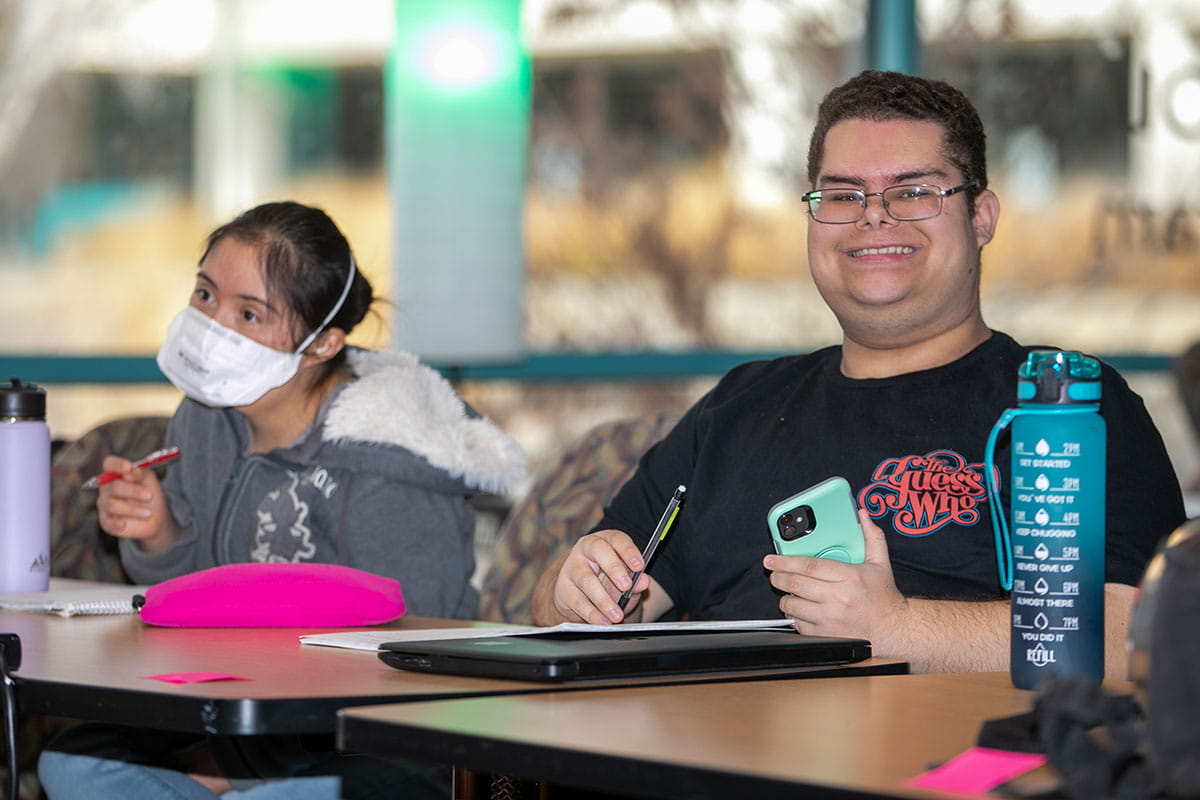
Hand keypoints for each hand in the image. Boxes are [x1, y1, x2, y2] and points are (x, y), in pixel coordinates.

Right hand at [95, 454, 179, 552]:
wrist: (156, 517)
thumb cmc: (150, 494)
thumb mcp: (149, 480)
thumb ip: (139, 473)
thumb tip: (129, 471)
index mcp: (115, 474)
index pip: (109, 464)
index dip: (117, 464)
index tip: (129, 467)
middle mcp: (106, 488)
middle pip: (113, 486)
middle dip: (133, 491)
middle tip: (149, 496)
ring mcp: (104, 505)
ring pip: (112, 505)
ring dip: (133, 509)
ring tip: (148, 513)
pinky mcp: (106, 522)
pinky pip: (108, 522)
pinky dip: (117, 523)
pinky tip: (125, 524)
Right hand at [545, 529, 651, 624]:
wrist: (583, 597)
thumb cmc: (608, 582)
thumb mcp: (626, 580)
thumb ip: (636, 580)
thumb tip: (644, 581)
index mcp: (606, 541)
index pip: (617, 540)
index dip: (629, 551)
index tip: (639, 566)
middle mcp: (586, 549)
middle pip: (598, 550)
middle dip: (614, 568)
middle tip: (626, 586)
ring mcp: (572, 567)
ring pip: (586, 579)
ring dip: (604, 600)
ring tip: (617, 615)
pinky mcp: (563, 588)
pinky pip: (578, 601)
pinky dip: (592, 614)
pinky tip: (603, 621)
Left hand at [763, 509, 908, 650]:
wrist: (895, 630)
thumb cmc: (885, 598)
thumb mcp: (880, 563)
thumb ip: (872, 536)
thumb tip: (863, 515)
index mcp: (849, 577)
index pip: (808, 565)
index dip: (785, 561)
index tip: (772, 559)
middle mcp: (838, 598)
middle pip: (795, 583)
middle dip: (778, 577)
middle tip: (773, 573)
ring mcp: (830, 619)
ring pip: (792, 605)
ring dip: (785, 598)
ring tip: (788, 592)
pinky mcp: (825, 636)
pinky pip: (798, 624)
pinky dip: (794, 616)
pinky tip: (799, 610)